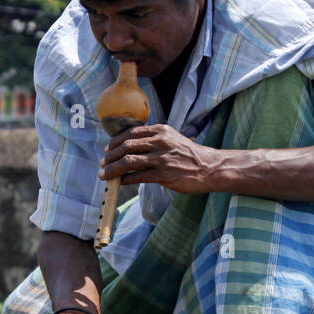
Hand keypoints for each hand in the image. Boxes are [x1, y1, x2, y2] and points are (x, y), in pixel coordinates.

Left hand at [99, 123, 223, 193]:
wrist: (210, 167)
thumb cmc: (189, 155)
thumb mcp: (172, 139)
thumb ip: (154, 140)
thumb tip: (130, 148)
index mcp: (161, 131)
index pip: (131, 133)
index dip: (115, 142)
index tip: (108, 149)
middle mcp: (160, 142)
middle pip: (126, 146)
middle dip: (110, 156)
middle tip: (103, 163)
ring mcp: (161, 158)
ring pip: (128, 161)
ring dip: (113, 169)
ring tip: (104, 174)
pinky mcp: (163, 174)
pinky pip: (138, 176)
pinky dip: (126, 180)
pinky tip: (120, 182)